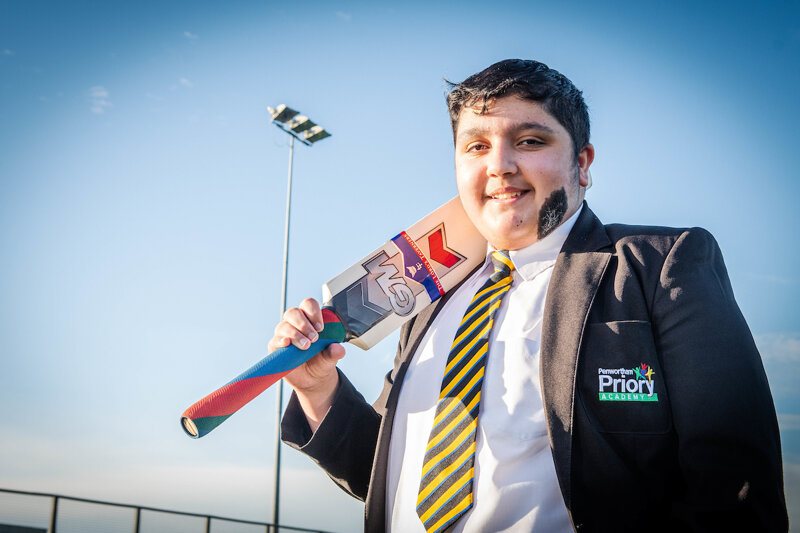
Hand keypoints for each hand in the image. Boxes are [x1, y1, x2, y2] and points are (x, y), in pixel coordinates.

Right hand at [268, 298, 345, 430]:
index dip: (313, 312)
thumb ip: (335, 352)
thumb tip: (338, 348)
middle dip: (303, 323)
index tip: (321, 328)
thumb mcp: (331, 357)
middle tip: (314, 338)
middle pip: (293, 312)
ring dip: (295, 334)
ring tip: (306, 346)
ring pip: (284, 325)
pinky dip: (281, 340)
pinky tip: (287, 343)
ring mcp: (284, 334)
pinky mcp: (275, 347)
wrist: (312, 380)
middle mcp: (295, 324)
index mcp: (310, 320)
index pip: (308, 304)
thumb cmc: (321, 362)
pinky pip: (275, 340)